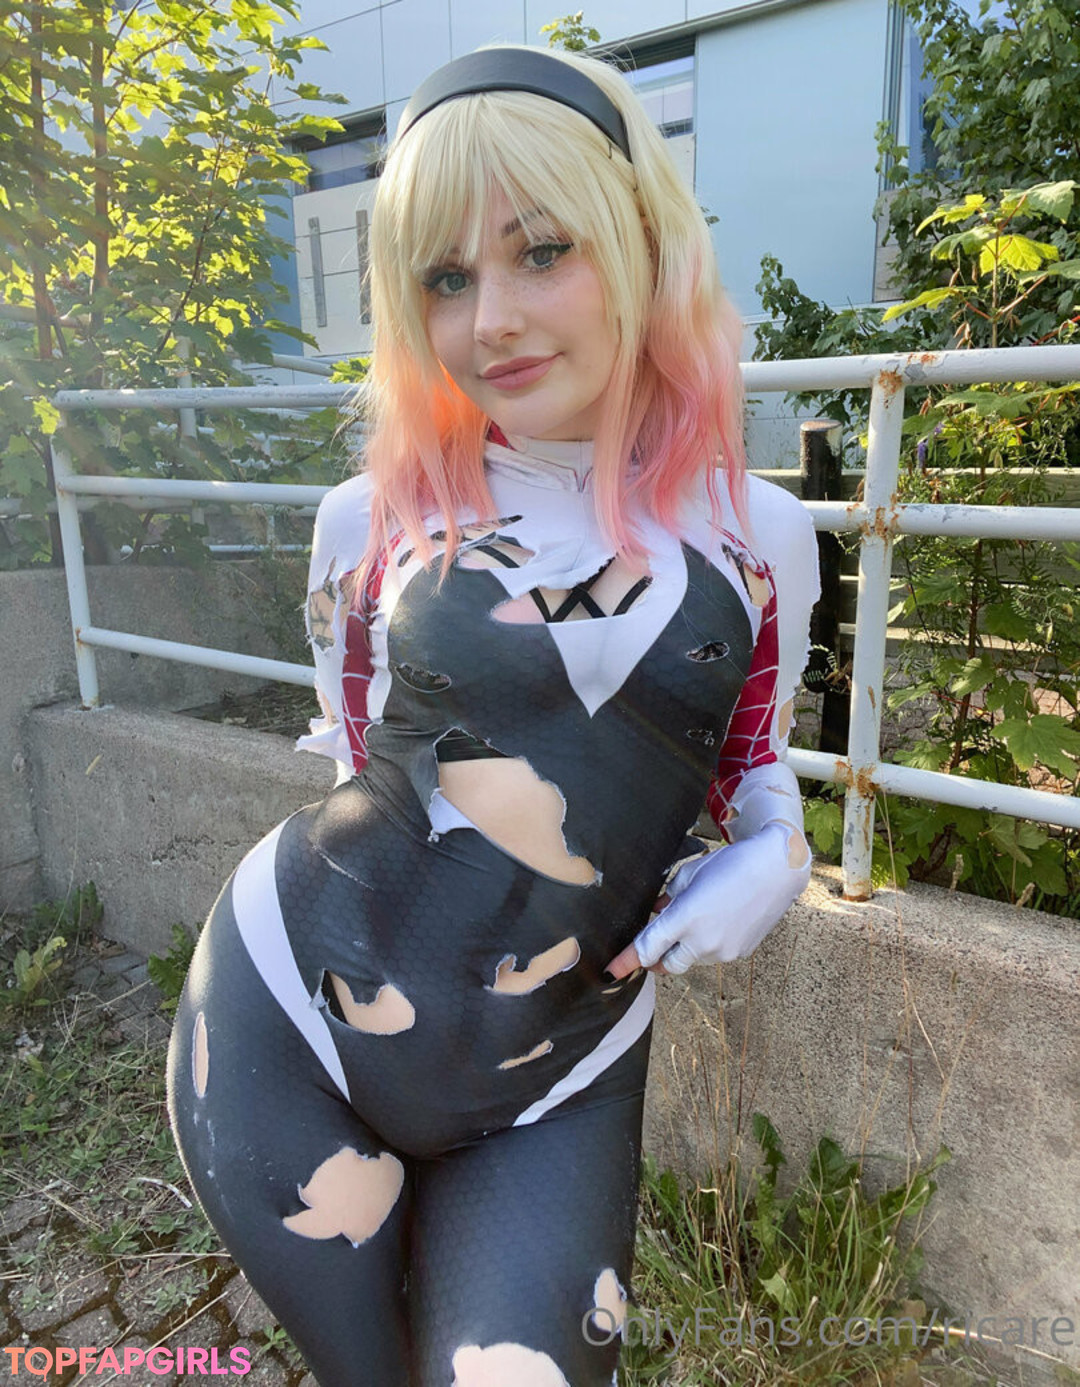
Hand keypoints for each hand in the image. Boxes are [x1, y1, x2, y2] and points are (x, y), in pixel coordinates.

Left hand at [606, 823, 809, 976]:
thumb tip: (656, 911)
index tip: (612, 969)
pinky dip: (707, 944)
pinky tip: (718, 920)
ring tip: (698, 918)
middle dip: (657, 957)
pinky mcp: (740, 953)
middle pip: (667, 965)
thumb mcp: (690, 874)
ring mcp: (724, 951)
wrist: (776, 869)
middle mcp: (703, 941)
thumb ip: (667, 898)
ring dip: (685, 948)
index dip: (627, 960)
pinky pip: (714, 955)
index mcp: (685, 918)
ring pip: (692, 960)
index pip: (647, 948)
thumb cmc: (731, 864)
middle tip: (655, 942)